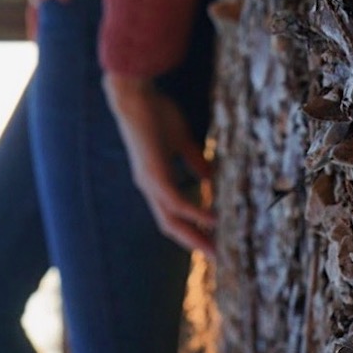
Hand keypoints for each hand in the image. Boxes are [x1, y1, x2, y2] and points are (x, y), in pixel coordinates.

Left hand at [103, 73, 213, 256]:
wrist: (135, 97)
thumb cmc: (156, 112)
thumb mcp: (181, 140)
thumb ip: (194, 160)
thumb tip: (210, 177)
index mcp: (155, 180)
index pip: (172, 213)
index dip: (191, 228)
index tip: (213, 238)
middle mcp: (150, 187)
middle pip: (171, 226)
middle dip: (194, 242)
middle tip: (217, 256)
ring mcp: (150, 184)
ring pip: (171, 222)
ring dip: (194, 237)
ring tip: (216, 249)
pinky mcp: (155, 176)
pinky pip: (178, 203)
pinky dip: (196, 214)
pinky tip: (214, 220)